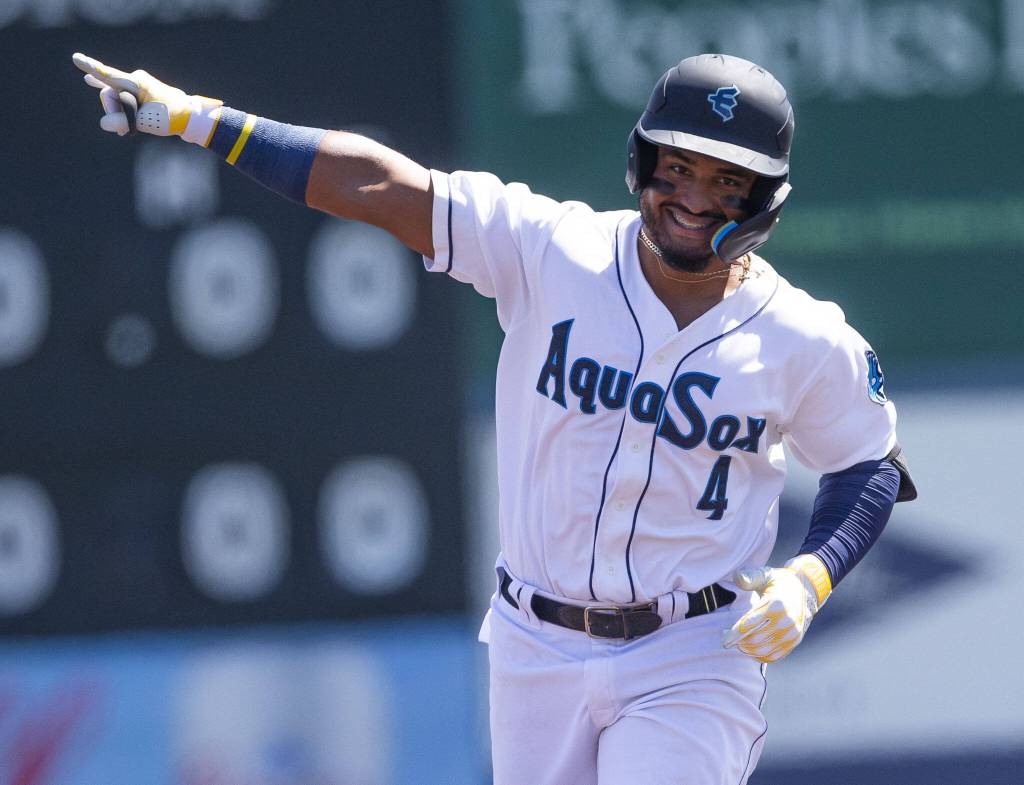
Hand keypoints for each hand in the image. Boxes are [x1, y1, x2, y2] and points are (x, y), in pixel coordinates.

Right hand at [72, 52, 221, 142]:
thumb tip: (103, 123)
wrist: (188, 116)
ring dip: (118, 116)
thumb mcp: (145, 121)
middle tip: (125, 131)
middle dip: (113, 113)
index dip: (91, 68)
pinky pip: (117, 91)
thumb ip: (122, 122)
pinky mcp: (136, 93)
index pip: (108, 75)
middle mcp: (134, 80)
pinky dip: (107, 92)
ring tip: (128, 130)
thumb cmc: (170, 116)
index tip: (75, 58)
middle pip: (109, 95)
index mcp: (136, 82)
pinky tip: (88, 81)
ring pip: (114, 101)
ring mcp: (135, 86)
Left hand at [721, 554, 831, 662]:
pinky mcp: (794, 641)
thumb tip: (737, 577)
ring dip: (747, 650)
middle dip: (738, 642)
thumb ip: (750, 577)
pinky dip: (760, 656)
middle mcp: (786, 621)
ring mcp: (792, 633)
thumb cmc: (778, 582)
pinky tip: (751, 650)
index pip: (750, 624)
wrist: (805, 591)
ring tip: (738, 643)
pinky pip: (774, 656)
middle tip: (727, 638)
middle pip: (755, 640)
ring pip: (763, 651)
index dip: (734, 634)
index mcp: (776, 604)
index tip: (724, 639)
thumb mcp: (765, 575)